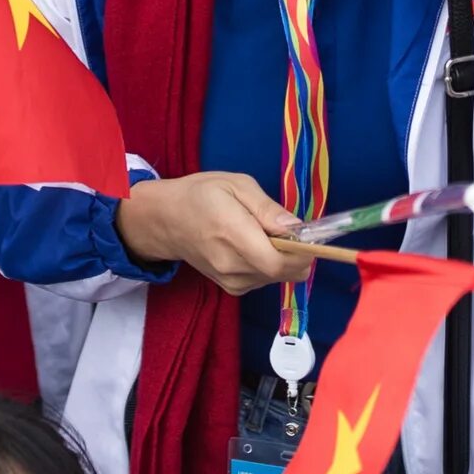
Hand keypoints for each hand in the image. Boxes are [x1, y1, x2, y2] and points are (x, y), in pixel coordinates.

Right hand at [113, 172, 308, 294]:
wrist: (166, 220)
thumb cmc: (201, 195)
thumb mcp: (236, 184)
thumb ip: (267, 208)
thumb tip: (296, 227)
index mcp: (232, 233)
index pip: (277, 262)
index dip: (302, 254)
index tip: (307, 236)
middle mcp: (231, 265)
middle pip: (283, 273)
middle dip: (297, 254)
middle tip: (288, 230)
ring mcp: (231, 281)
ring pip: (277, 278)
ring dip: (283, 260)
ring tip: (264, 235)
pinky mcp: (232, 288)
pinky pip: (265, 280)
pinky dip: (270, 266)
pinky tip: (256, 247)